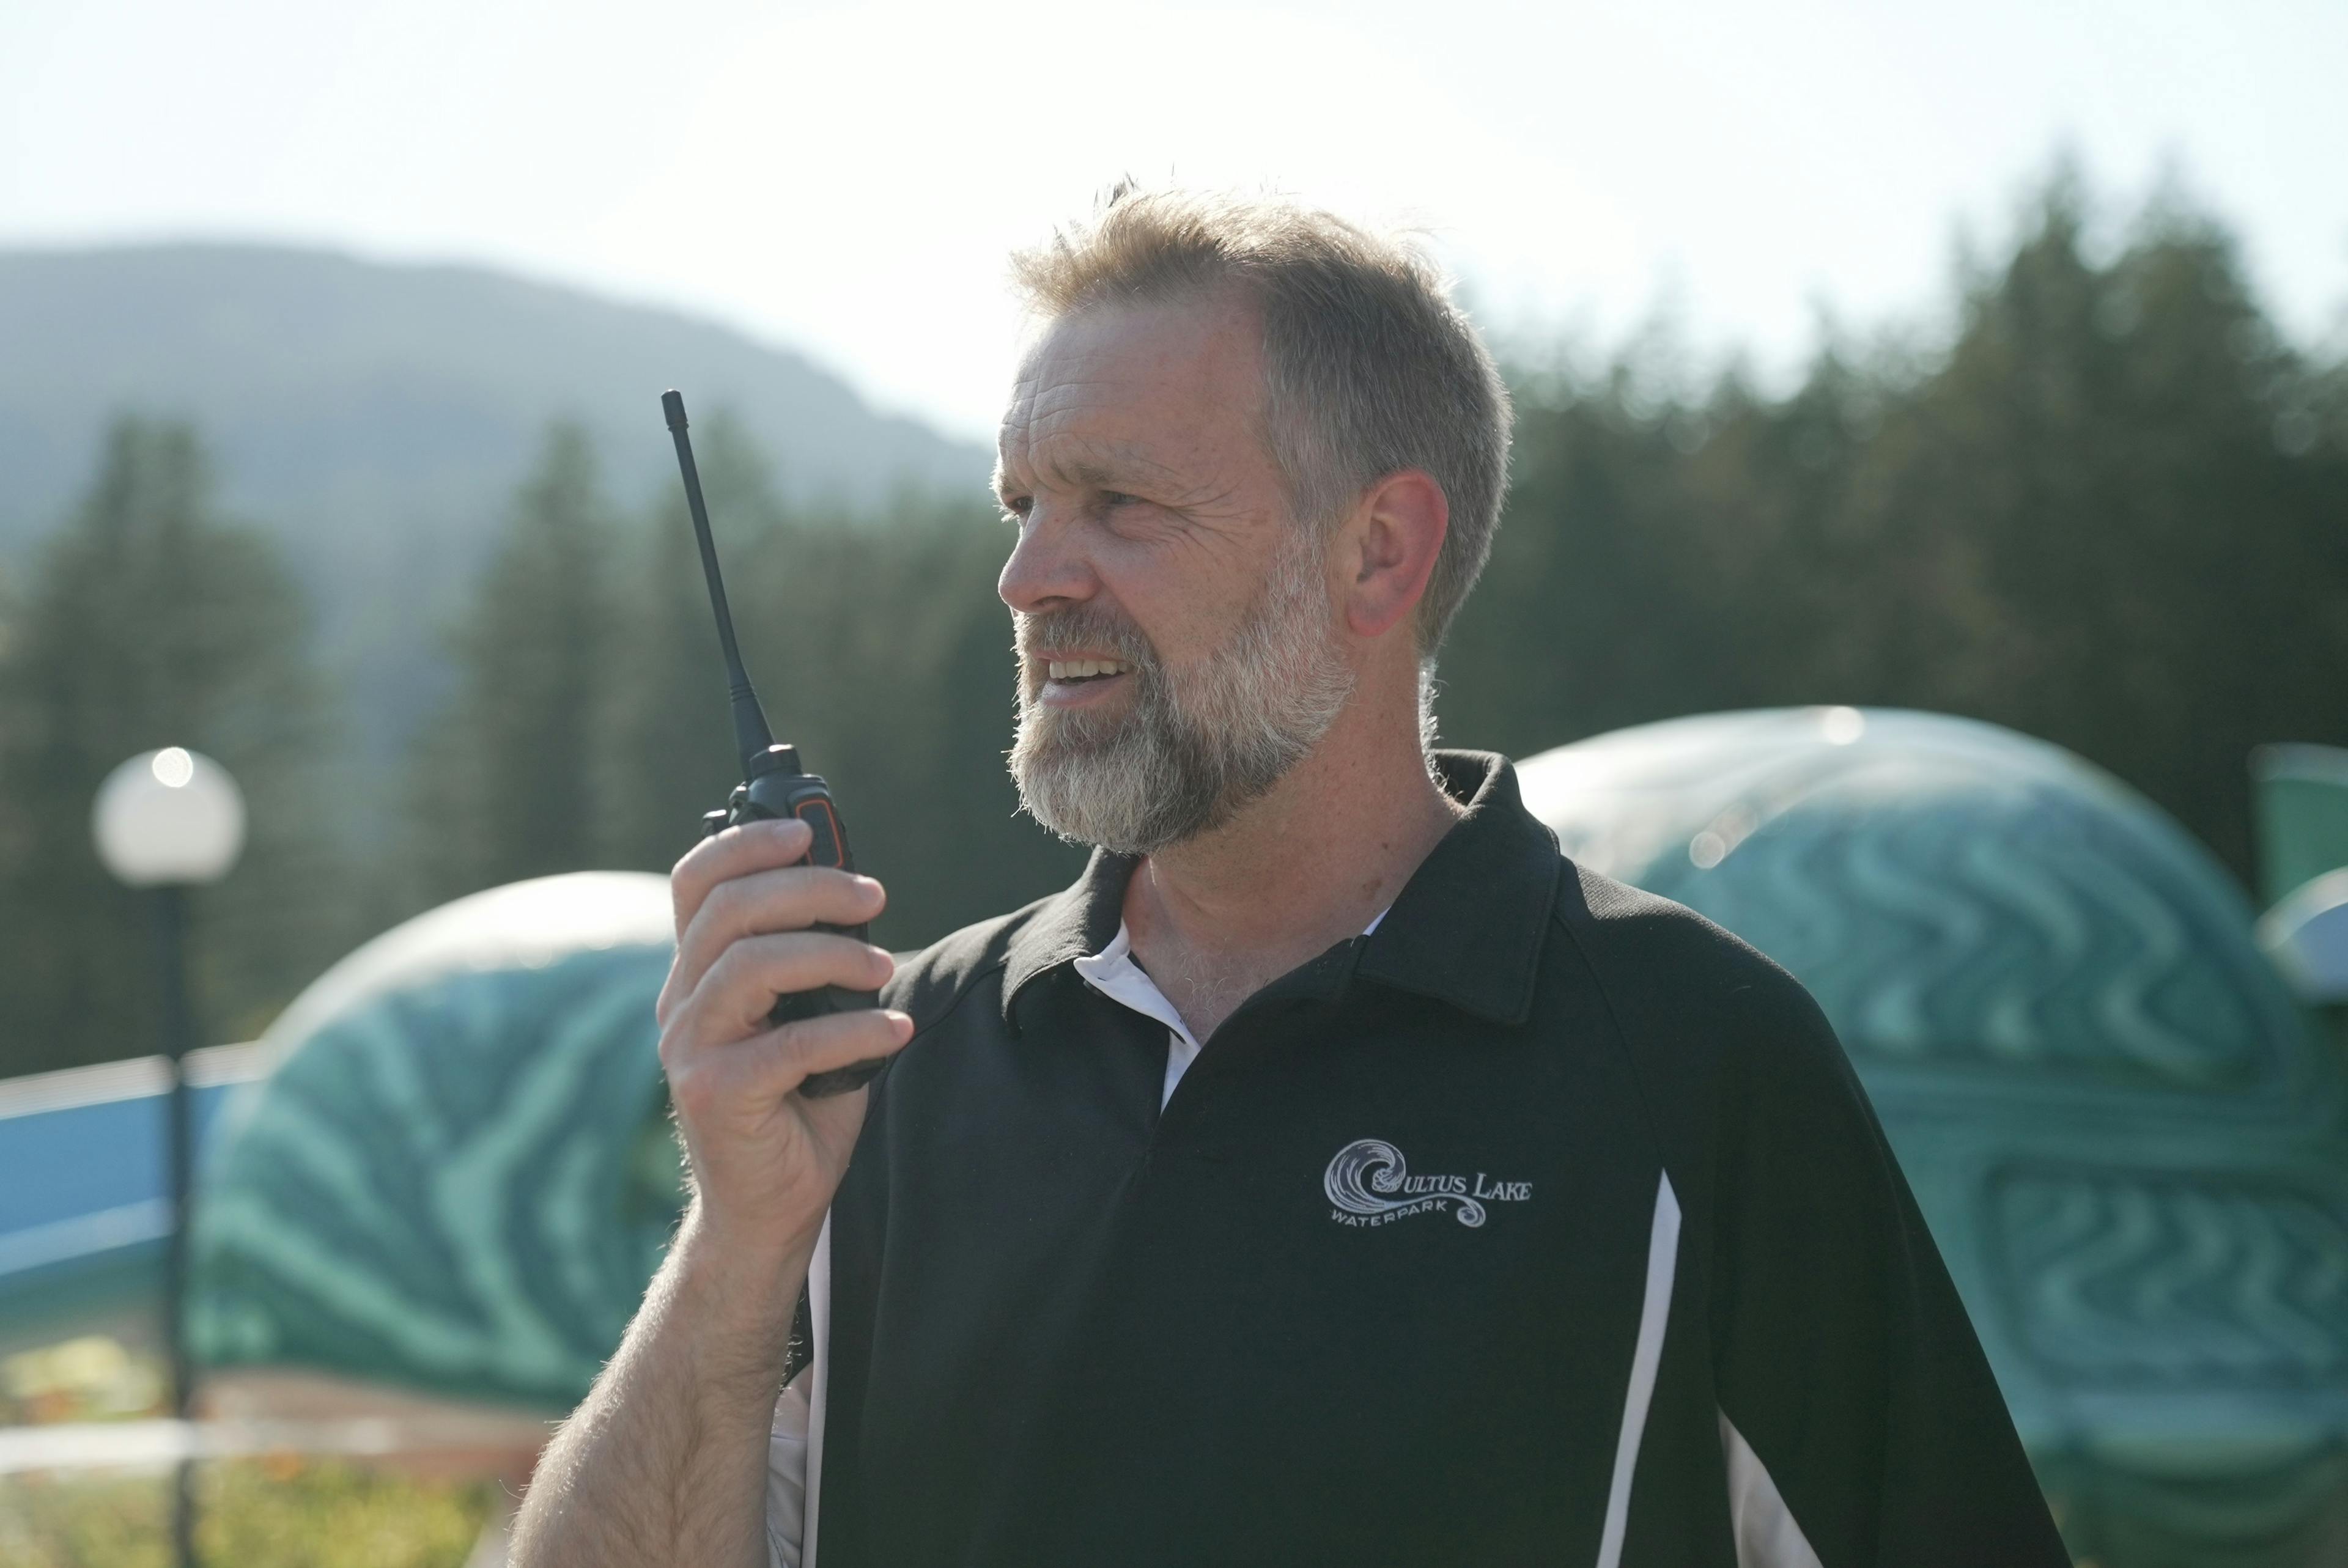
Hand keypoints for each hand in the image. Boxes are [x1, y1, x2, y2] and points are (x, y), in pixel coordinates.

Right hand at [655, 816, 911, 1260]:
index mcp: (699, 974)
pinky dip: (852, 1030)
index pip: (696, 882)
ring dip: (832, 954)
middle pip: (729, 910)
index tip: (804, 833)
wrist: (772, 1207)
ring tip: (885, 968)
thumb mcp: (810, 1015)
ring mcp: (690, 1048)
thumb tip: (862, 894)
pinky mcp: (714, 1093)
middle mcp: (682, 1003)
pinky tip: (894, 1033)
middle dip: (809, 890)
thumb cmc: (801, 1105)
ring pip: (750, 965)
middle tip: (873, 897)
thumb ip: (819, 960)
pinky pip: (787, 1043)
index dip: (744, 844)